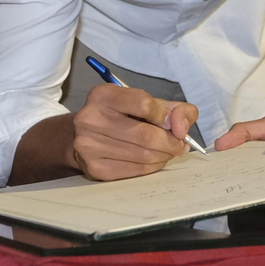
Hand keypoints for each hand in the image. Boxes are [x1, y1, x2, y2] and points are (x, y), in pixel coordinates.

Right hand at [69, 83, 198, 180]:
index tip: (173, 124)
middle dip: (170, 142)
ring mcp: (89, 145)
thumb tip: (181, 128)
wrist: (83, 135)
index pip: (144, 104)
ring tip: (168, 152)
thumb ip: (175, 109)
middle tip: (179, 145)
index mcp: (104, 95)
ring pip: (142, 155)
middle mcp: (91, 118)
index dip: (165, 116)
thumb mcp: (148, 102)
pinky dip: (152, 167)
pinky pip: (134, 170)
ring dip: (164, 156)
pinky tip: (155, 160)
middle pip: (145, 135)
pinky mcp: (94, 167)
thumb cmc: (122, 116)